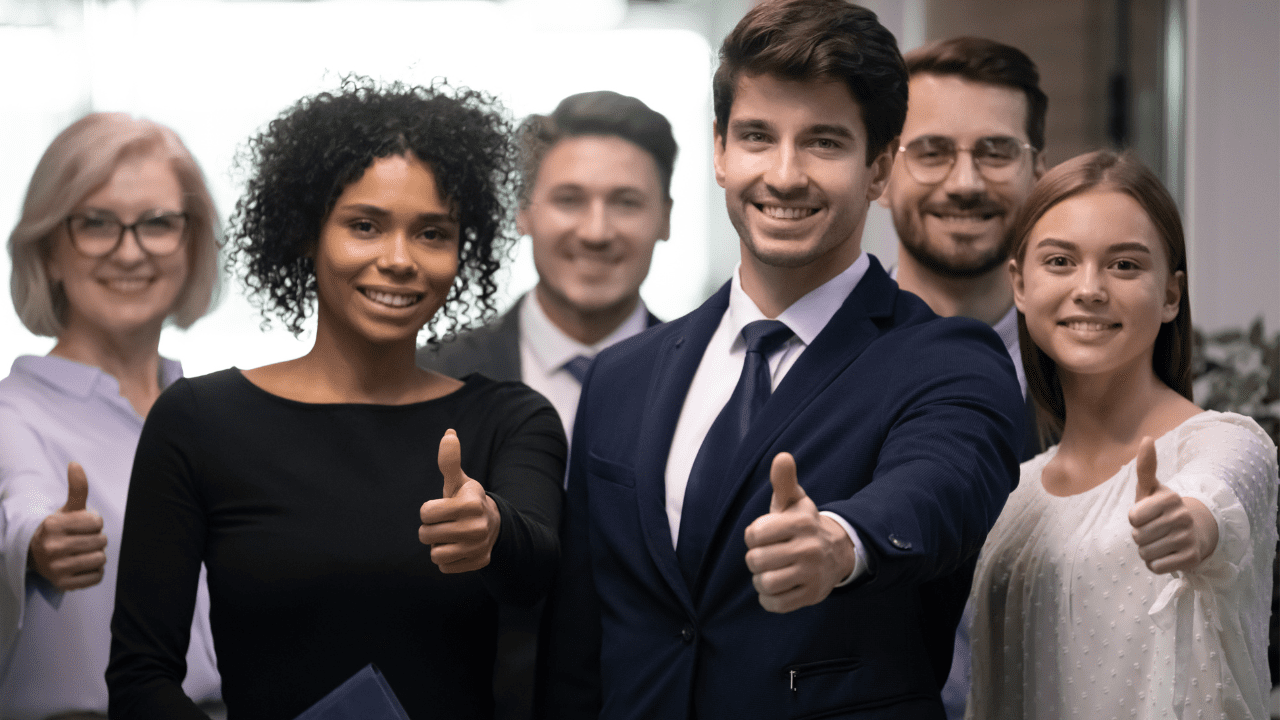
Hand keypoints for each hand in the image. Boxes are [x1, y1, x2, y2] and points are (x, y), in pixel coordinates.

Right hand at [28, 462, 107, 590]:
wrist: (37, 555)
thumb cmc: (61, 529)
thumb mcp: (68, 509)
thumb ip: (77, 488)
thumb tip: (75, 464)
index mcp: (53, 525)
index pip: (97, 521)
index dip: (95, 522)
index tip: (82, 525)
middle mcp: (52, 547)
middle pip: (101, 540)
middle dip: (97, 538)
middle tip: (82, 540)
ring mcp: (56, 568)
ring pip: (101, 558)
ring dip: (97, 555)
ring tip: (83, 552)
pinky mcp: (63, 584)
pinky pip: (97, 577)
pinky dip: (95, 571)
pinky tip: (82, 565)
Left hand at [418, 429, 500, 572]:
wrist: (494, 524)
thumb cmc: (467, 500)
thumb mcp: (459, 482)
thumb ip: (450, 461)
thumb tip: (448, 434)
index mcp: (471, 504)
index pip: (425, 513)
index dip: (429, 510)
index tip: (443, 507)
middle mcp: (477, 527)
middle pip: (426, 535)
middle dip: (430, 529)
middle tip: (445, 523)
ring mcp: (479, 547)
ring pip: (435, 554)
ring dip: (438, 545)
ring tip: (451, 536)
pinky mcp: (478, 563)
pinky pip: (444, 567)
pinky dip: (448, 559)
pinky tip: (459, 548)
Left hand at [743, 453, 854, 612]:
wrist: (837, 552)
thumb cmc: (802, 525)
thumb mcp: (794, 502)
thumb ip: (784, 481)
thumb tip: (782, 457)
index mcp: (800, 523)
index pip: (754, 534)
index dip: (753, 536)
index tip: (765, 535)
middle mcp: (808, 548)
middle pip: (755, 561)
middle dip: (755, 559)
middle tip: (767, 555)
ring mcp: (812, 574)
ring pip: (764, 584)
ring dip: (761, 580)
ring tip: (771, 571)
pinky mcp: (812, 596)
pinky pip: (775, 604)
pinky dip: (769, 599)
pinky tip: (778, 587)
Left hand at [1128, 437, 1218, 573]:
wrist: (1192, 532)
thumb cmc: (1161, 509)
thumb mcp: (1150, 489)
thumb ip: (1145, 467)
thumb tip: (1147, 438)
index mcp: (1170, 498)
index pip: (1133, 518)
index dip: (1135, 519)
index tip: (1146, 515)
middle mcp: (1182, 517)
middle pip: (1138, 536)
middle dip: (1140, 536)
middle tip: (1154, 530)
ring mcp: (1189, 538)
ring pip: (1145, 553)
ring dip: (1147, 550)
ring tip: (1160, 541)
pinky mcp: (1192, 558)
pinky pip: (1156, 567)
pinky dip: (1156, 564)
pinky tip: (1167, 554)